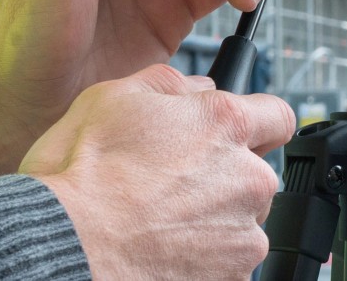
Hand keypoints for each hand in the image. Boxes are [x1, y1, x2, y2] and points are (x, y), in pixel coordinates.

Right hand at [22, 64, 294, 280]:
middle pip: (256, 174)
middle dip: (225, 177)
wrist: (68, 249)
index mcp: (226, 125)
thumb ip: (171, 83)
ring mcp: (241, 238)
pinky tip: (162, 253)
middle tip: (174, 185)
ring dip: (215, 223)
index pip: (279, 115)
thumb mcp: (117, 96)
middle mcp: (247, 180)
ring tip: (161, 224)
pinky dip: (203, 263)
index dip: (258, 122)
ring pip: (241, 223)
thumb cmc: (85, 174)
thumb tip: (197, 89)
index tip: (238, 135)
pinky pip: (227, 267)